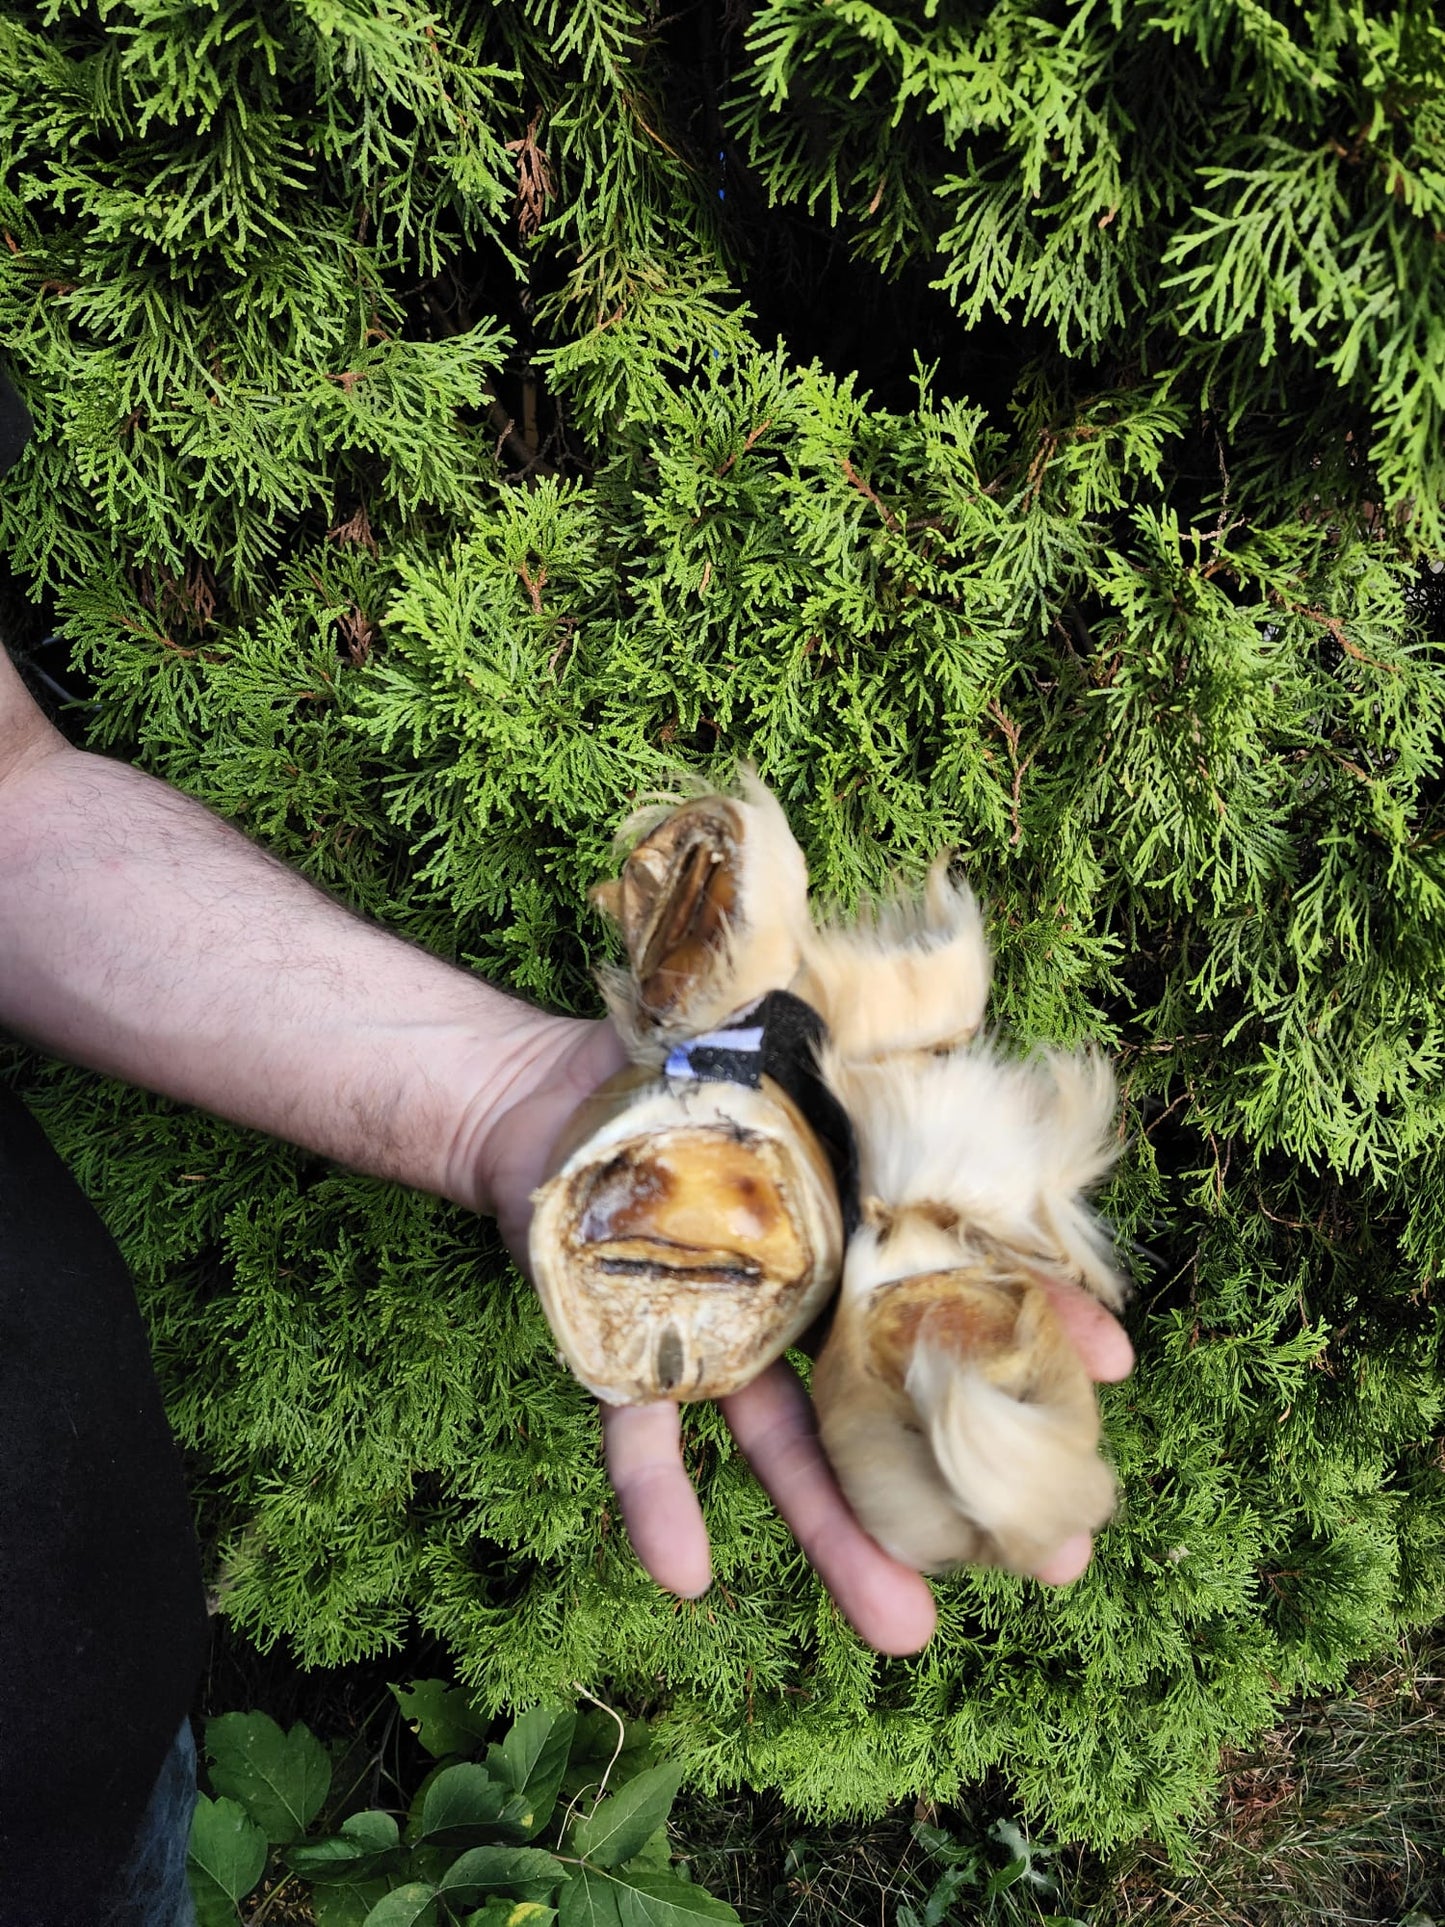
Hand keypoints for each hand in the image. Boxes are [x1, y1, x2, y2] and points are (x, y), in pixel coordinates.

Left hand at [478, 1015, 1134, 1656]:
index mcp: (845, 1220)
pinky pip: (643, 1441)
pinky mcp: (628, 1362)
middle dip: (973, 1483)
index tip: (1112, 1365)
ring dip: (839, 1534)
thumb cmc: (671, 1063)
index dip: (1035, 1319)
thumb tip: (974, 1036)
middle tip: (1058, 1565)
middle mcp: (801, 1297)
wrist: (539, 1096)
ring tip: (906, 1627)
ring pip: (790, 1446)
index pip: (956, 1277)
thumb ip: (872, 1051)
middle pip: (894, 1398)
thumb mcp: (785, 1033)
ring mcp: (724, 1341)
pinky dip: (657, 1503)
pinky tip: (687, 1574)